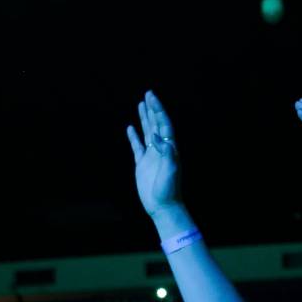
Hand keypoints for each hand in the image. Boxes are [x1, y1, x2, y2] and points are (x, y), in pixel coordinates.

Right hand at [125, 90, 183, 221]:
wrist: (163, 207)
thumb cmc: (169, 190)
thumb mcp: (171, 170)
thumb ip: (166, 152)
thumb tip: (156, 135)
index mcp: (169, 148)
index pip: (163, 124)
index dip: (158, 110)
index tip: (152, 98)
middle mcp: (161, 149)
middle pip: (156, 124)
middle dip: (152, 109)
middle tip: (148, 94)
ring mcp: (151, 156)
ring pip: (147, 132)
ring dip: (144, 118)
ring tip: (140, 104)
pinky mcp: (142, 165)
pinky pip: (137, 147)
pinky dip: (134, 136)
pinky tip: (130, 128)